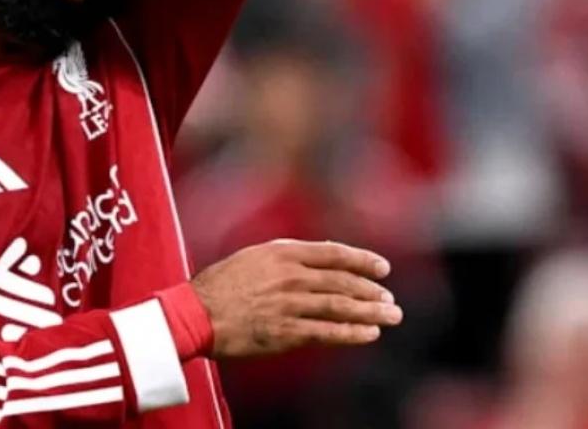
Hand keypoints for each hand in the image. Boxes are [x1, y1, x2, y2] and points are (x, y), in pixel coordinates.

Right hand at [191, 239, 401, 358]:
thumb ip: (287, 256)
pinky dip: (352, 333)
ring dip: (371, 312)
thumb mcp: (253, 257)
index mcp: (281, 253)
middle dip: (372, 291)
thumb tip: (321, 255)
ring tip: (391, 316)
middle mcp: (290, 276)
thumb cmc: (221, 285)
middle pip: (343, 281)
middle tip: (390, 299)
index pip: (333, 253)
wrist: (196, 314)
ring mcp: (289, 305)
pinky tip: (369, 334)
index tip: (383, 268)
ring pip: (341, 307)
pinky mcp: (286, 332)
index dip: (362, 260)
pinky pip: (327, 332)